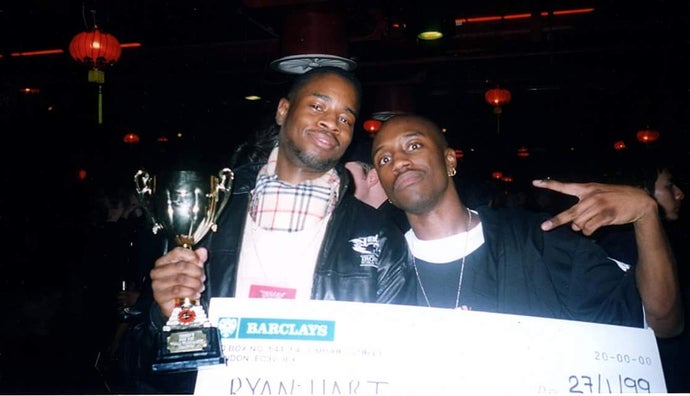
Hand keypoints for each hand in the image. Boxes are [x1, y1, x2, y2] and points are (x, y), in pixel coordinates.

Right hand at [150, 247, 207, 316]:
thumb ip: (197, 260)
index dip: (191, 256)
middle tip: (202, 277)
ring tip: (200, 286)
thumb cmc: (181, 286)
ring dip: (195, 283)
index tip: (199, 262)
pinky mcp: (159, 296)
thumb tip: (202, 251)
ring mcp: (157, 284)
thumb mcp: (191, 270)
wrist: (176, 306)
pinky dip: (190, 292)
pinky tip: (195, 294)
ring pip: (181, 279)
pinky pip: (178, 291)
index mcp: (163, 262)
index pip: (177, 252)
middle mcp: (158, 272)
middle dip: (196, 272)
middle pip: (181, 266)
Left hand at [532, 179, 657, 235]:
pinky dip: (589, 232)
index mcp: (587, 188)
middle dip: (556, 221)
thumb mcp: (599, 194)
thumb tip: (573, 225)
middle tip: (544, 227)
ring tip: (589, 225)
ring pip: (579, 224)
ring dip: (581, 228)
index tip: (535, 182)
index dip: (549, 185)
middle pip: (569, 213)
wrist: (639, 201)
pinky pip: (589, 229)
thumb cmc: (616, 198)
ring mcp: (598, 206)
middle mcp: (590, 197)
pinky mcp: (605, 216)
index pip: (565, 186)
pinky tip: (594, 229)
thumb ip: (584, 207)